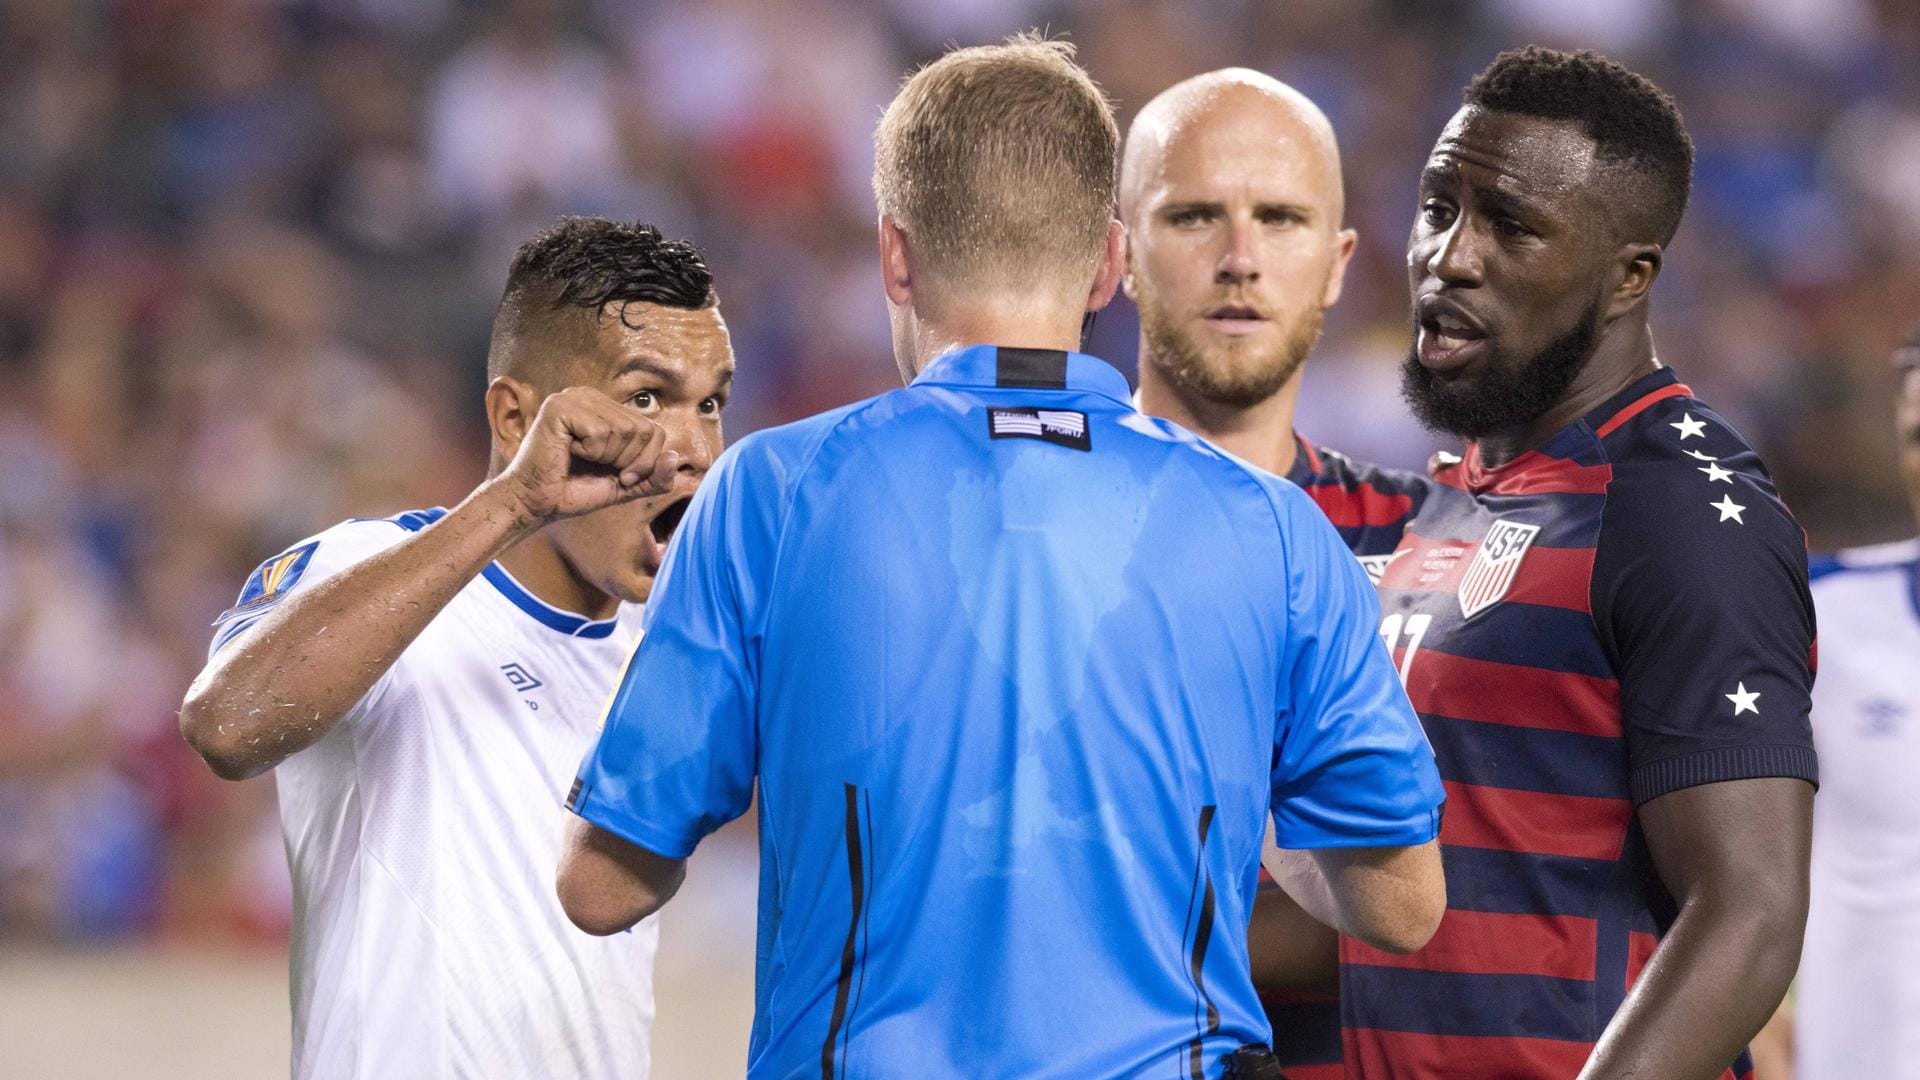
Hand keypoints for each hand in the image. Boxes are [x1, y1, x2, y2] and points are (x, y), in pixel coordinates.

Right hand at [495, 387, 680, 521]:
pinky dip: (590, 452)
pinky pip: (600, 432)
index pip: (653, 430)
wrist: (535, 504)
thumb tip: (676, 457)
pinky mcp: (559, 407)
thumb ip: (654, 476)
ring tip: (582, 460)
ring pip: (624, 430)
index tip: (620, 477)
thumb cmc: (575, 492)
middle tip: (601, 471)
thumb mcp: (625, 486)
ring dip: (608, 458)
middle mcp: (589, 396)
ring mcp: (573, 397)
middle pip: (643, 429)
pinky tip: (568, 453)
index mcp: (605, 408)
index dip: (645, 462)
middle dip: (629, 462)